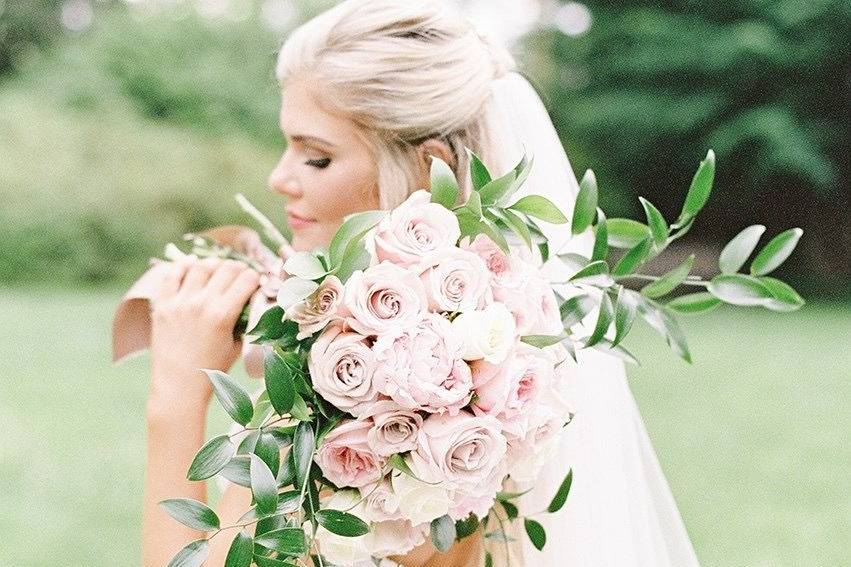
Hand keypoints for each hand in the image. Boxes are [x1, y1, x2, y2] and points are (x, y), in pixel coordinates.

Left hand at [148, 257, 260, 407]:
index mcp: (223, 314)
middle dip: (239, 268)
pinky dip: (183, 266)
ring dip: (214, 265)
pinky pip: (172, 275)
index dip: (256, 277)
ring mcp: (180, 303)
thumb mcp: (236, 346)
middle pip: (226, 268)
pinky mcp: (163, 305)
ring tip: (218, 270)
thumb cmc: (212, 370)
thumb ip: (244, 322)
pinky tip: (191, 265)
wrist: (179, 387)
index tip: (256, 282)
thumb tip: (251, 302)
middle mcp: (201, 304)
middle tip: (241, 274)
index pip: (247, 279)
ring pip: (200, 266)